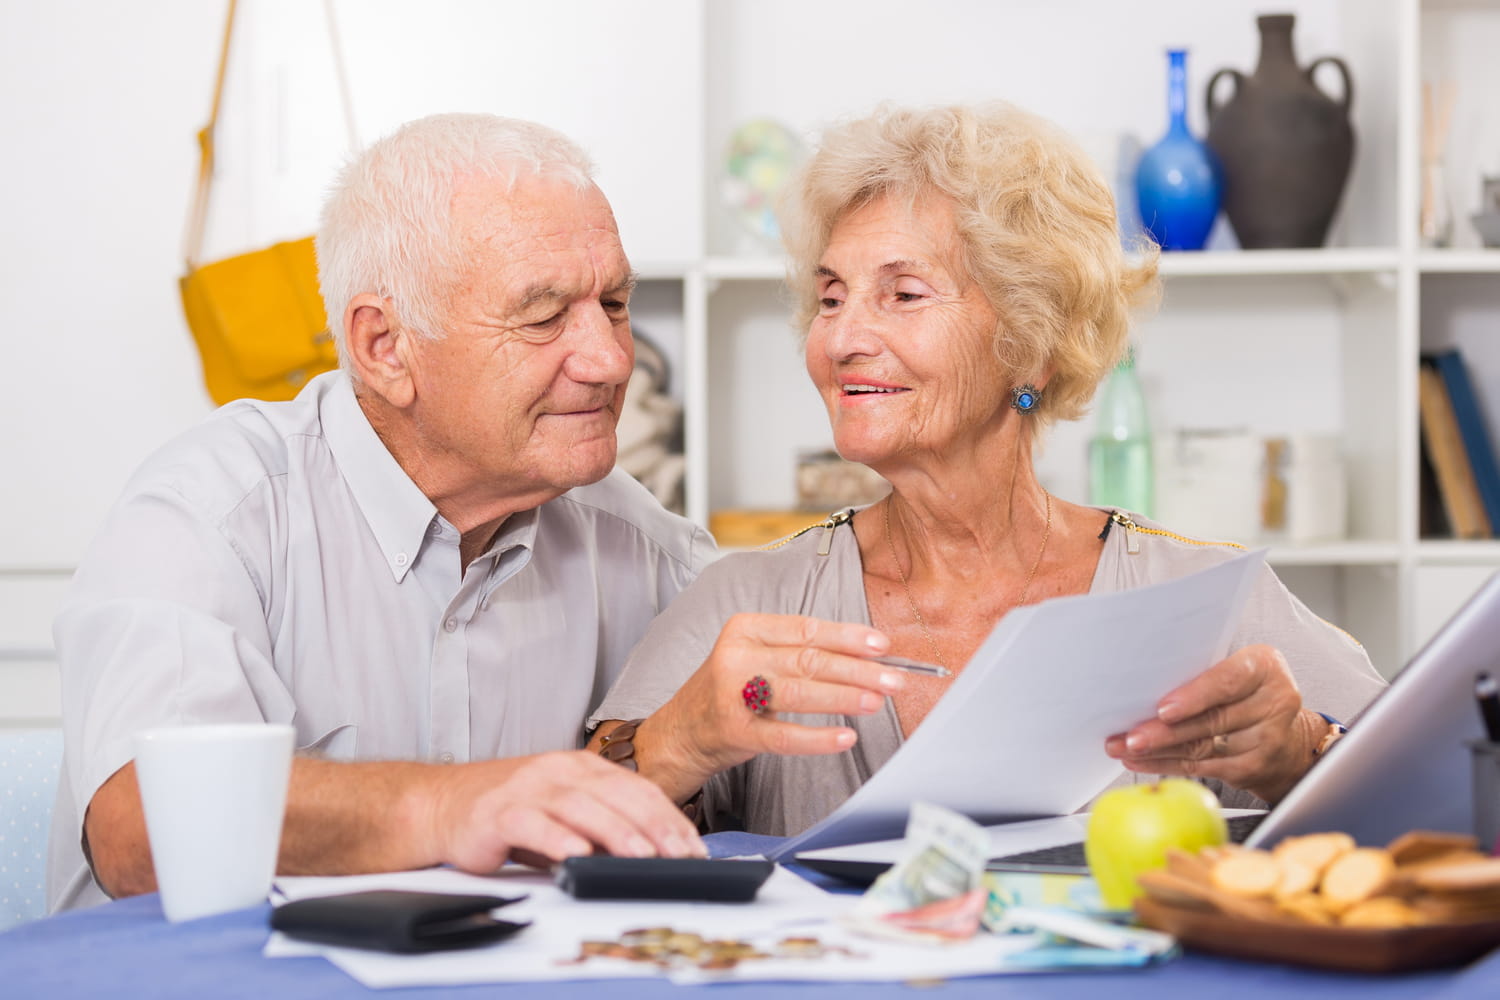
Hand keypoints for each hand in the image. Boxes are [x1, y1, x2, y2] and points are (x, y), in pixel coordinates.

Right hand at [426, 750, 705, 873]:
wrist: (445, 806)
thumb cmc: (510, 811)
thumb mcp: (566, 812)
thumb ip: (604, 825)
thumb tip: (653, 852)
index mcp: (581, 767)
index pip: (637, 789)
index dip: (669, 817)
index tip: (693, 847)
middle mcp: (559, 770)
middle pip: (616, 795)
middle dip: (654, 827)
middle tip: (680, 855)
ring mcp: (529, 788)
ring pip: (581, 807)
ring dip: (616, 832)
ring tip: (642, 855)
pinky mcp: (500, 812)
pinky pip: (534, 824)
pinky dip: (558, 839)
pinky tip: (578, 855)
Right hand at [626, 613, 905, 797]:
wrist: (680, 731)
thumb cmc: (730, 690)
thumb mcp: (756, 656)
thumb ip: (801, 651)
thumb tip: (867, 655)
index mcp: (745, 628)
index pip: (805, 628)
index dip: (847, 636)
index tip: (883, 645)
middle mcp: (736, 656)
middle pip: (807, 659)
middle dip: (857, 669)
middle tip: (894, 679)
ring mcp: (731, 694)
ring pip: (799, 691)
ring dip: (844, 696)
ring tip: (877, 701)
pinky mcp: (734, 731)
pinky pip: (784, 735)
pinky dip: (818, 738)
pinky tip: (846, 737)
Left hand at [1103, 644, 1322, 803]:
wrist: (1286, 732)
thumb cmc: (1247, 691)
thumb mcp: (1235, 668)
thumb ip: (1202, 672)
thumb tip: (1144, 681)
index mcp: (1265, 668)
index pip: (1228, 681)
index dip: (1194, 696)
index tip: (1164, 709)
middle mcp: (1273, 703)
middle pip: (1211, 720)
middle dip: (1163, 731)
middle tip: (1130, 736)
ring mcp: (1267, 740)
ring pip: (1201, 747)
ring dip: (1157, 750)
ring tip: (1124, 748)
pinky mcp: (1253, 769)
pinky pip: (1202, 768)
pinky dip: (1166, 764)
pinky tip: (1142, 760)